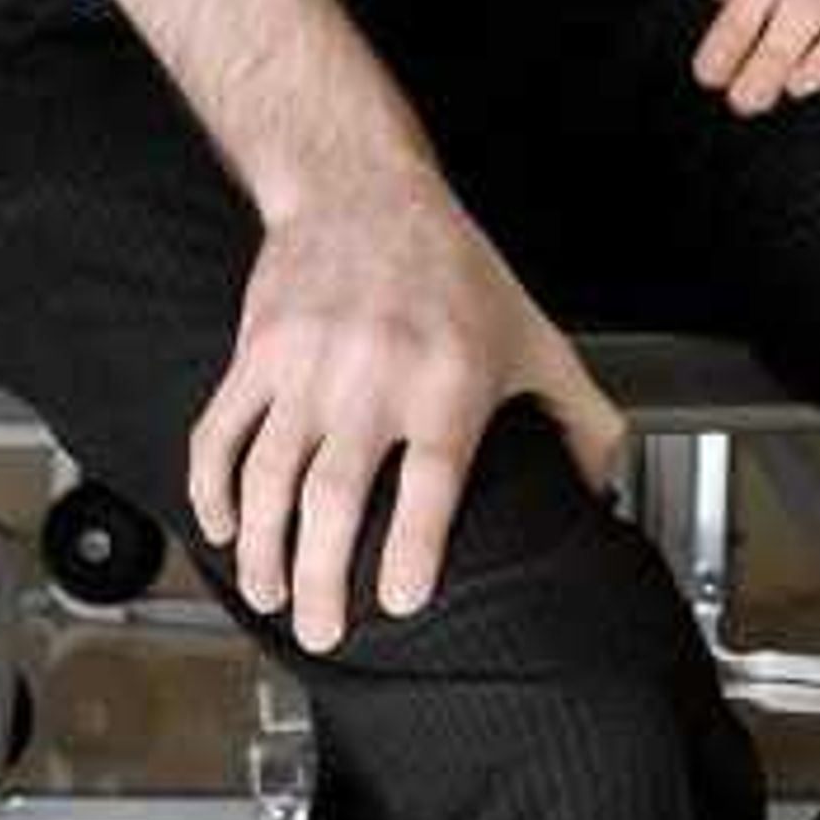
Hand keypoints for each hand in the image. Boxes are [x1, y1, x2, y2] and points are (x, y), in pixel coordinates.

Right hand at [187, 170, 625, 651]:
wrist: (363, 190)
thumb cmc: (453, 268)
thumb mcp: (535, 337)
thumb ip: (581, 417)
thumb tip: (608, 492)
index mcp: (447, 381)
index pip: (430, 483)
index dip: (412, 549)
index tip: (401, 601)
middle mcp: (372, 378)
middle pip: (338, 498)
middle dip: (323, 578)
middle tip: (323, 630)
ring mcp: (306, 368)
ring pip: (268, 477)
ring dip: (263, 548)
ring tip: (271, 593)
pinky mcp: (258, 354)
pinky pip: (220, 433)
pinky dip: (211, 488)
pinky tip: (221, 526)